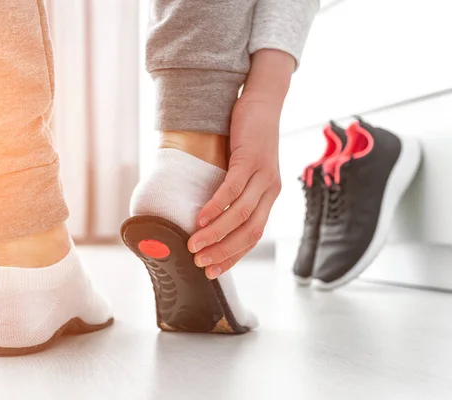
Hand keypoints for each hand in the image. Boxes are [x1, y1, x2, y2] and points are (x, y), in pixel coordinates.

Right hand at [187, 49, 294, 278]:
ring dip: (216, 234)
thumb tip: (207, 216)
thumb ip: (233, 193)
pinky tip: (201, 218)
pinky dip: (216, 206)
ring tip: (194, 245)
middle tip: (200, 264)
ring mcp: (263, 176)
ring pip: (240, 215)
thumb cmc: (248, 139)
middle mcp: (271, 191)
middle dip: (223, 252)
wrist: (263, 104)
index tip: (213, 271)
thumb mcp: (243, 171)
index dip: (233, 256)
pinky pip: (233, 189)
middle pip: (249, 232)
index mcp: (269, 198)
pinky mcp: (250, 160)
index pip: (253, 236)